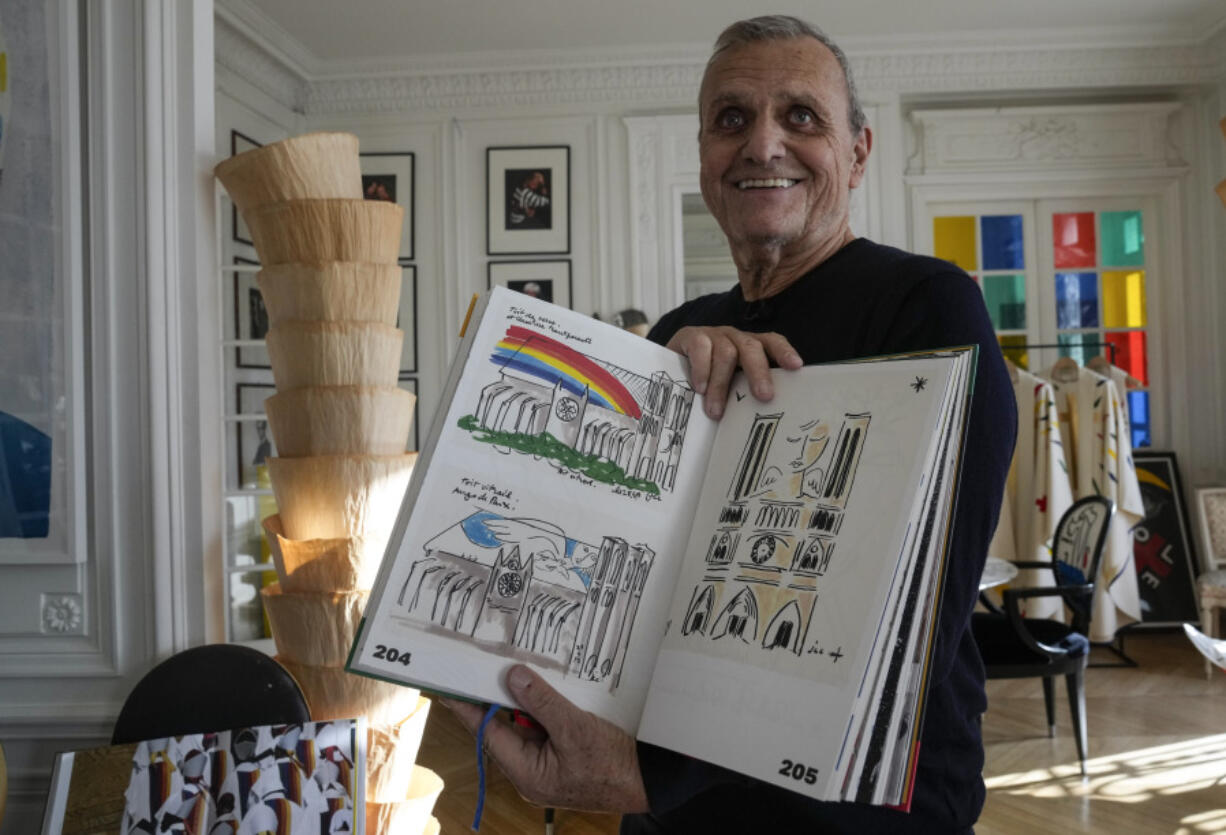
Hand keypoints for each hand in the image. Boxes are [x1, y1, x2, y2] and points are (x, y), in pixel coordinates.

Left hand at [443, 665, 649, 812]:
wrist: (650, 780)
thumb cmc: (612, 765)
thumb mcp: (575, 728)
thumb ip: (541, 702)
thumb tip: (512, 676)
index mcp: (526, 773)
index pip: (487, 733)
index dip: (468, 708)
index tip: (448, 687)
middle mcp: (531, 771)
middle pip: (504, 729)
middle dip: (496, 698)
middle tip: (482, 667)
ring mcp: (548, 765)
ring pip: (525, 726)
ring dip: (523, 701)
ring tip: (514, 670)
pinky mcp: (564, 756)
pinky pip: (544, 728)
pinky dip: (542, 708)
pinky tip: (544, 687)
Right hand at [665, 326, 801, 417]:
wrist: (666, 365)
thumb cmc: (704, 380)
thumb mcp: (727, 385)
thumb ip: (741, 392)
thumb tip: (760, 420)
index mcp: (749, 347)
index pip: (771, 342)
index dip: (784, 352)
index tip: (796, 367)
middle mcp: (734, 337)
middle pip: (752, 348)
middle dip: (759, 372)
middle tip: (764, 397)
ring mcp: (712, 334)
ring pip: (726, 353)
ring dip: (722, 385)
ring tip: (716, 411)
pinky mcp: (691, 335)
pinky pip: (701, 348)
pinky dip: (702, 369)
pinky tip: (700, 388)